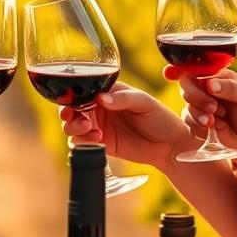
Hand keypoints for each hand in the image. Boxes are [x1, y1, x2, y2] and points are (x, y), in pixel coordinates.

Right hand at [59, 82, 187, 165]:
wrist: (168, 145)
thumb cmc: (159, 118)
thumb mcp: (144, 102)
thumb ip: (123, 99)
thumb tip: (101, 99)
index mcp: (108, 93)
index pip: (83, 90)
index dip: (73, 95)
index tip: (74, 102)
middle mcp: (99, 108)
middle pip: (71, 108)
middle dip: (68, 113)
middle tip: (76, 118)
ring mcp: (98, 126)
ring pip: (72, 126)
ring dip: (74, 127)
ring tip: (89, 129)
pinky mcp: (100, 144)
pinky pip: (81, 143)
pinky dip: (83, 142)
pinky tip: (98, 139)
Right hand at [169, 66, 236, 162]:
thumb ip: (230, 88)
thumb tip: (210, 84)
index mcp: (217, 76)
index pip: (196, 68)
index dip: (179, 68)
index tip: (168, 73)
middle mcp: (205, 88)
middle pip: (186, 85)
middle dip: (197, 97)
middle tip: (213, 108)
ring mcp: (198, 104)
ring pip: (186, 104)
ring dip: (199, 113)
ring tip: (216, 121)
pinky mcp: (195, 121)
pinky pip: (187, 120)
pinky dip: (198, 125)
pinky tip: (212, 128)